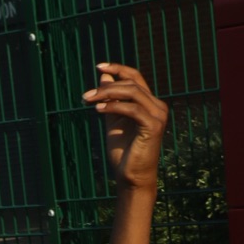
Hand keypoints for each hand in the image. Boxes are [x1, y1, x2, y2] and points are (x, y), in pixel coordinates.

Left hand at [83, 63, 167, 190]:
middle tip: (85, 96)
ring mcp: (158, 115)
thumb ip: (110, 100)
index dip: (118, 69)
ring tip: (89, 101)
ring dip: (108, 94)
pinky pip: (132, 109)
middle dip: (106, 87)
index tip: (99, 66)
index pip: (135, 77)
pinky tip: (98, 110)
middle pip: (131, 84)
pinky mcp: (154, 126)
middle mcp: (157, 106)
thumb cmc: (123, 152)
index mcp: (149, 104)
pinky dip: (114, 106)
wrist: (131, 177)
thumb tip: (104, 77)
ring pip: (132, 92)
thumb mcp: (113, 121)